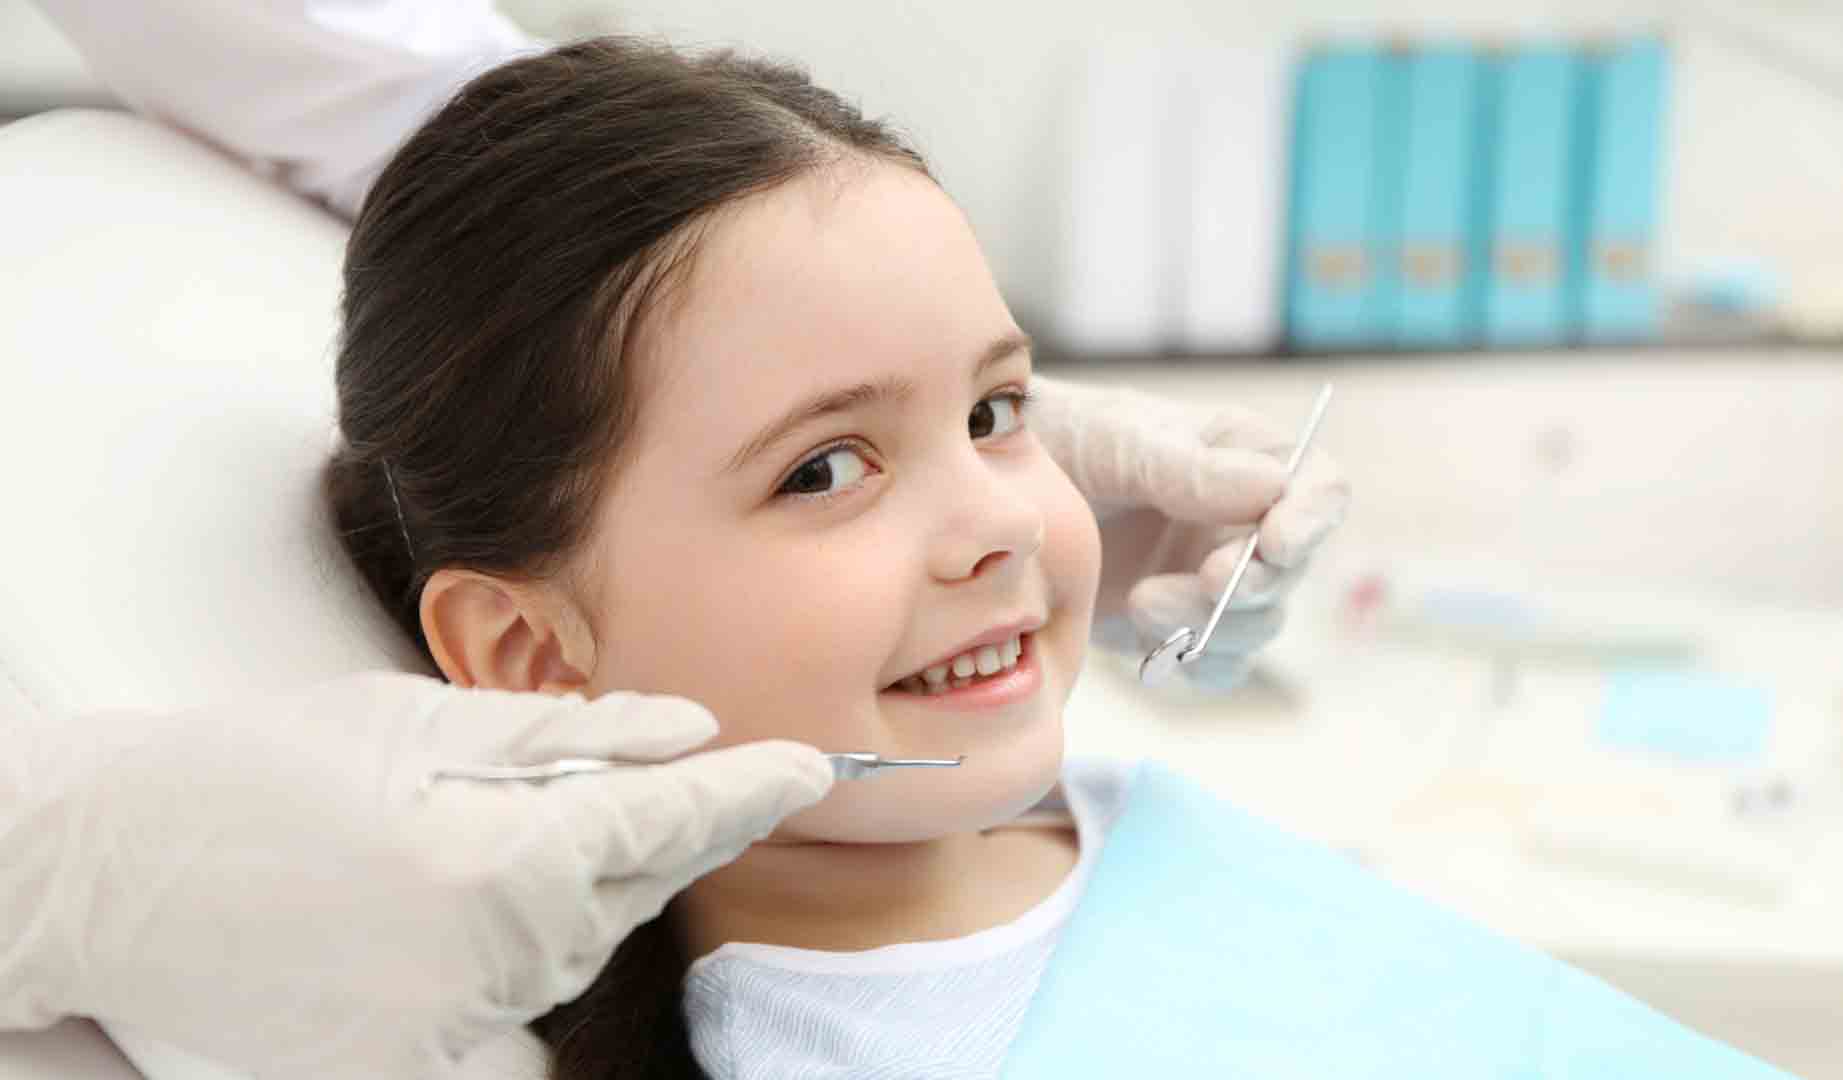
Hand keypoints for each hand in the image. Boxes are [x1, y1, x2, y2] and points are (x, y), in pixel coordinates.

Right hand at [0, 672, 830, 1074]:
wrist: (104, 870)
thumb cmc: (246, 776)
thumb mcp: (413, 726)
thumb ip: (564, 738)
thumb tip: (682, 729)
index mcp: (497, 863)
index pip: (665, 822)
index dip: (745, 790)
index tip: (811, 767)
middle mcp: (487, 967)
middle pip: (628, 892)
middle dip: (661, 830)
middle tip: (680, 775)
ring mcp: (444, 1036)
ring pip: (571, 951)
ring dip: (573, 889)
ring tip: (494, 827)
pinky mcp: (401, 1070)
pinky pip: (505, 1013)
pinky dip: (510, 953)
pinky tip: (458, 900)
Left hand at [1031, 376, 1348, 687]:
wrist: (1005, 497)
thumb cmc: (1071, 441)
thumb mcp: (1122, 441)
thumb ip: (1188, 468)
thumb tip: (1273, 489)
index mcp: (1250, 459)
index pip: (1320, 490)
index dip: (1310, 522)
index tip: (1272, 544)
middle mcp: (1246, 523)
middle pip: (1291, 570)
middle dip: (1250, 583)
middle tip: (1202, 579)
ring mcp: (1215, 578)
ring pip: (1257, 626)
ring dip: (1212, 626)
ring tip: (1141, 601)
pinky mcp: (1181, 625)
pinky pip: (1215, 665)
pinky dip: (1193, 664)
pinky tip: (1151, 647)